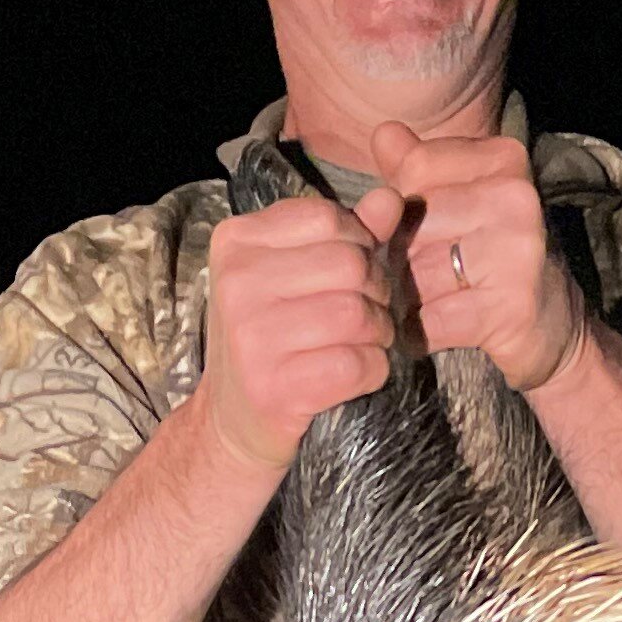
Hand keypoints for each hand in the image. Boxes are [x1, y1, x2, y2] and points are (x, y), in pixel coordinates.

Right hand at [196, 192, 397, 476]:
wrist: (231, 423)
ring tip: (365, 343)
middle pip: (350, 264)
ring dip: (378, 333)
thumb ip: (346, 235)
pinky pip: (356, 364)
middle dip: (376, 291)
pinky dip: (373, 370)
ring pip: (357, 314)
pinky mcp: (274, 388)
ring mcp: (251, 337)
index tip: (352, 275)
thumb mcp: (295, 275)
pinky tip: (356, 374)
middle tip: (367, 314)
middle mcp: (237, 283)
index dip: (359, 244)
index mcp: (236, 240)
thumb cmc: (270, 339)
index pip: (327, 217)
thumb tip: (391, 198)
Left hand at [360, 123, 583, 392]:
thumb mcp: (459, 200)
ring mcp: (517, 252)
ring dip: (409, 299)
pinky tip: (436, 330)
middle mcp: (515, 197)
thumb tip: (384, 132)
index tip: (431, 231)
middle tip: (432, 277)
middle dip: (402, 259)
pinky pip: (428, 321)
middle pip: (410, 225)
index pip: (414, 170)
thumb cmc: (494, 258)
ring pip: (414, 275)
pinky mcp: (510, 307)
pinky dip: (418, 334)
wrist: (556, 326)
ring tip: (438, 302)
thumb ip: (417, 166)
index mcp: (503, 158)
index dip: (403, 210)